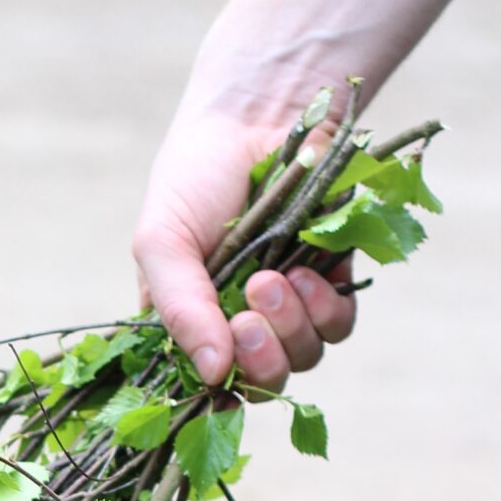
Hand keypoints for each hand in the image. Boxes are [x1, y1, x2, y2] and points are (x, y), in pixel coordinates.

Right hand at [132, 104, 357, 391]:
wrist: (262, 110)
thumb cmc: (196, 175)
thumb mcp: (162, 243)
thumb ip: (180, 310)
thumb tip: (210, 375)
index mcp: (192, 322)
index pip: (206, 385)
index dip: (218, 389)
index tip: (220, 368)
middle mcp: (239, 322)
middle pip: (260, 382)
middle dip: (260, 358)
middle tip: (248, 318)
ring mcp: (289, 305)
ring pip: (302, 359)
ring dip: (291, 327)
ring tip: (273, 278)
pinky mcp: (332, 280)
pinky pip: (338, 324)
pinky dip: (326, 308)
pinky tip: (309, 271)